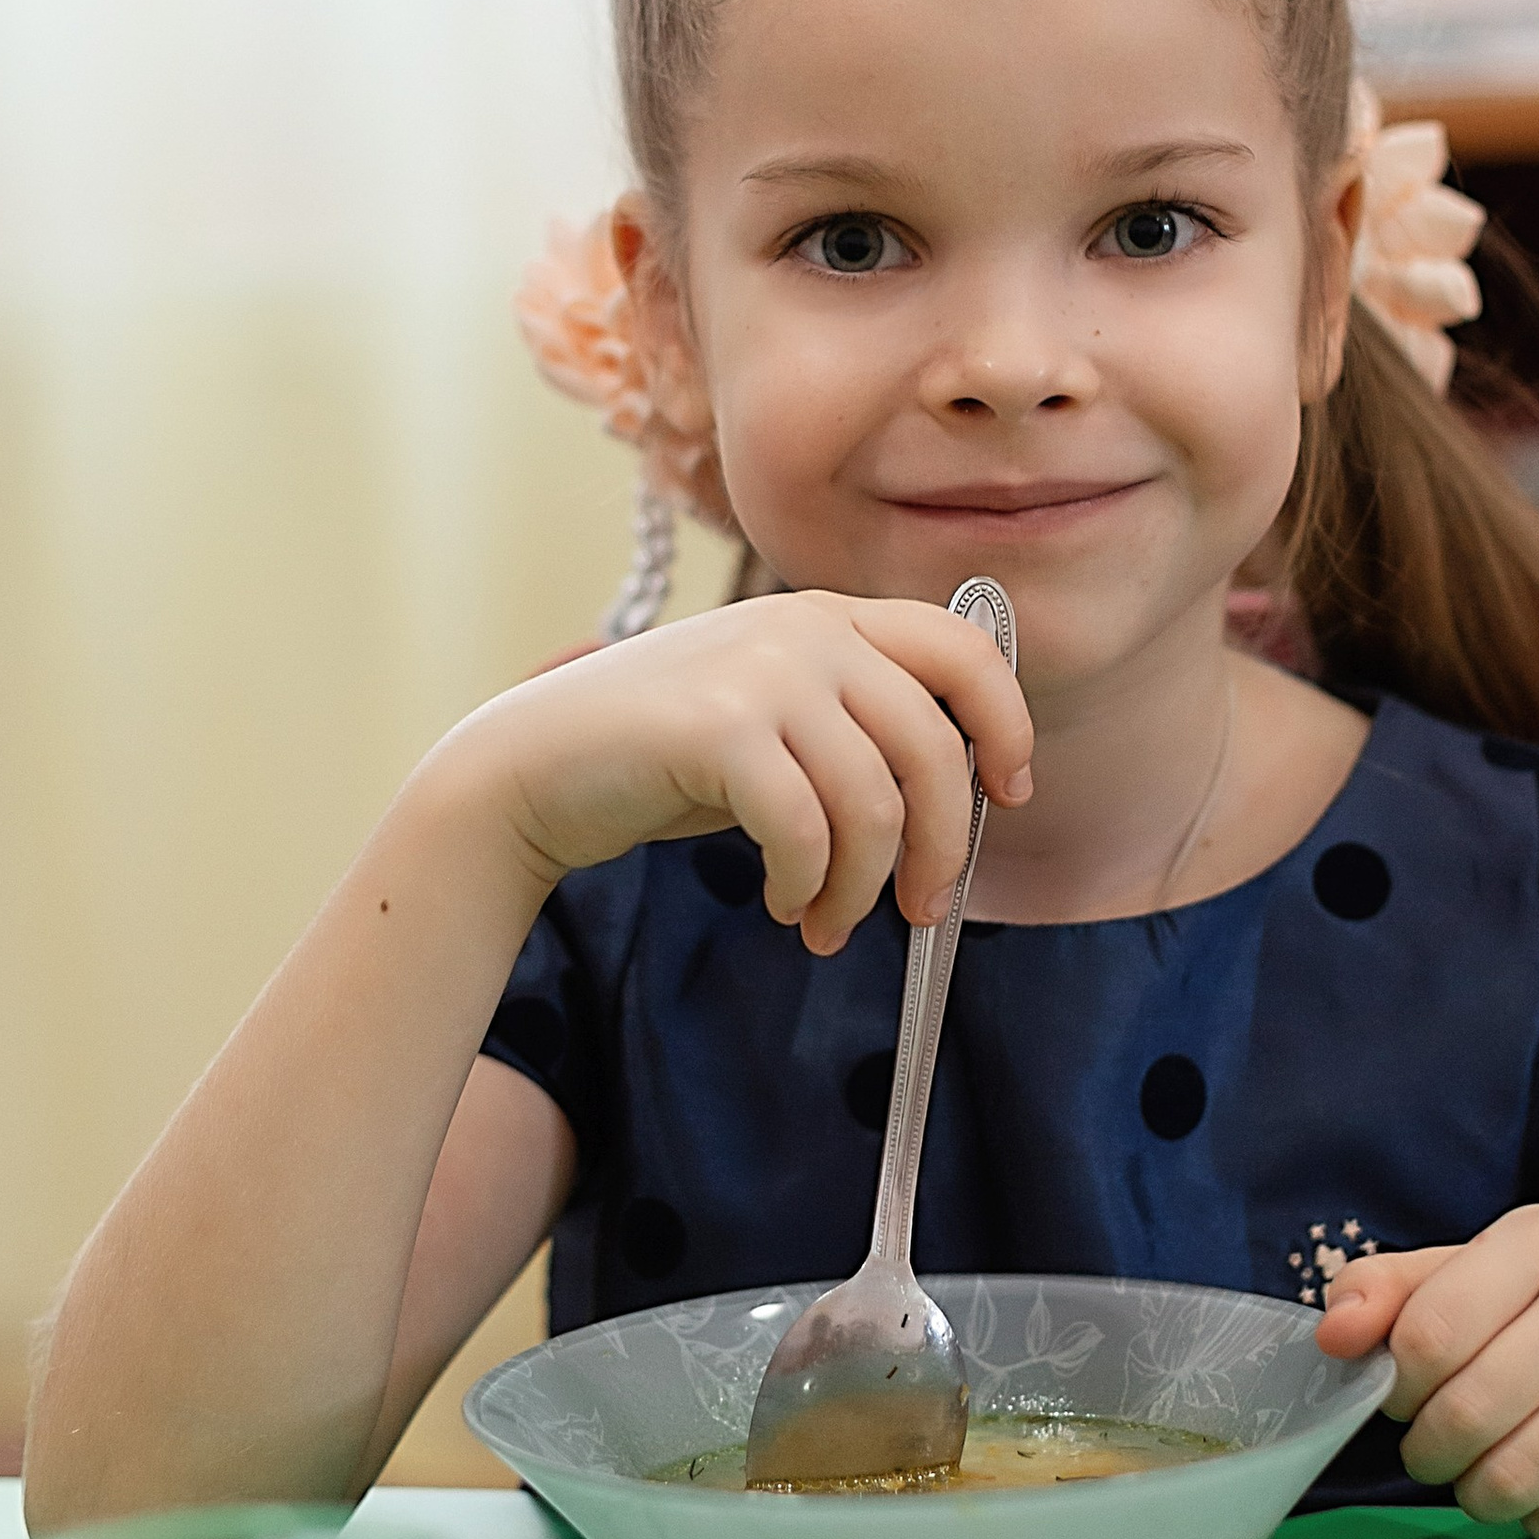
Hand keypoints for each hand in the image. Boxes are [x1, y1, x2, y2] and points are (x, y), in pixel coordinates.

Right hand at [464, 591, 1034, 954]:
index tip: (1006, 794)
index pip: (964, 649)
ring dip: (862, 886)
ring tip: (829, 924)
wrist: (533, 767)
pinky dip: (807, 886)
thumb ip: (857, 728)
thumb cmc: (664, 758)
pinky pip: (806, 830)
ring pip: (873, 801)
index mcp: (829, 615)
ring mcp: (760, 671)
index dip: (1005, 725)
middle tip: (920, 910)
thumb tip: (961, 800)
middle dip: (939, 847)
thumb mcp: (777, 716)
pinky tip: (784, 904)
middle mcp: (803, 628)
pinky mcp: (717, 728)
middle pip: (932, 746)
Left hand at [1313, 1206, 1538, 1538]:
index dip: (1397, 1385)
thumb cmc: (1534, 1326)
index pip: (1429, 1333)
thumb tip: (1333, 1334)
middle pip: (1470, 1410)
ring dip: (1477, 1495)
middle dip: (1428, 1450)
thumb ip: (1381, 1295)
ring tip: (1478, 1476)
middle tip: (1431, 1449)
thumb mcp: (1458, 1284)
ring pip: (1522, 1474)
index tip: (1403, 1394)